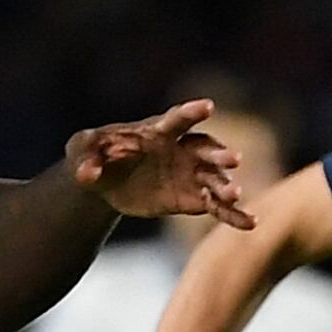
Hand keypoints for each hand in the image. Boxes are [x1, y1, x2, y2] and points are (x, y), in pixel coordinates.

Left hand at [66, 100, 254, 229]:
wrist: (104, 180)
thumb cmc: (93, 154)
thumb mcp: (81, 151)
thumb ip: (85, 159)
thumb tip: (87, 172)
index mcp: (157, 131)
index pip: (177, 119)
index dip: (191, 112)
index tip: (208, 107)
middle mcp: (180, 149)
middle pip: (204, 148)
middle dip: (218, 154)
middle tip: (233, 160)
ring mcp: (188, 173)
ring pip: (214, 178)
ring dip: (226, 186)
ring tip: (237, 196)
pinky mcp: (190, 198)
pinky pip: (215, 206)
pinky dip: (232, 215)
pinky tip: (250, 224)